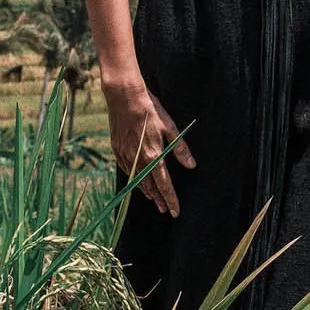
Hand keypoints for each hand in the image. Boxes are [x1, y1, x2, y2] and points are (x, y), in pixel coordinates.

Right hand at [105, 78, 194, 216]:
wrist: (124, 97)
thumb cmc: (150, 110)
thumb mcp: (170, 127)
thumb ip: (180, 149)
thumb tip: (191, 165)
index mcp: (154, 155)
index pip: (165, 185)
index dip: (171, 199)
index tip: (175, 211)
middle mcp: (138, 159)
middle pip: (150, 187)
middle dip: (159, 200)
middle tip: (164, 210)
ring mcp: (126, 155)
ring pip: (137, 181)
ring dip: (147, 192)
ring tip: (154, 200)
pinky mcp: (118, 150)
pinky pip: (127, 170)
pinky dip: (134, 180)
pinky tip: (138, 182)